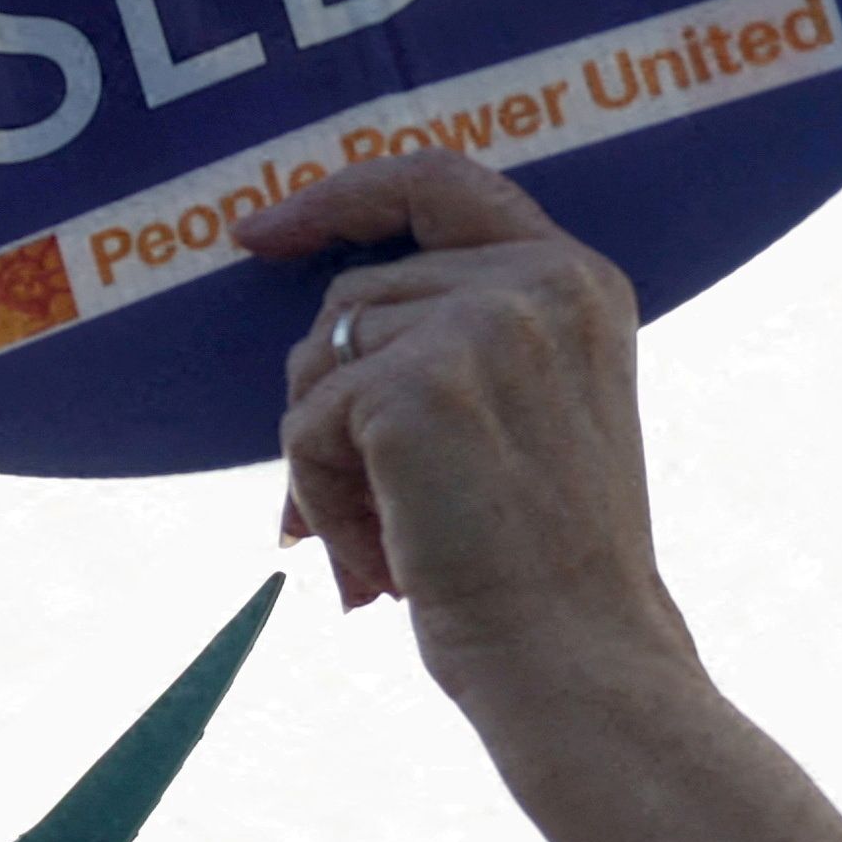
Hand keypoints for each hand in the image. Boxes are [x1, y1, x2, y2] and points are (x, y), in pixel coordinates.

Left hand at [243, 151, 691, 711]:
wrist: (579, 659)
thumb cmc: (546, 566)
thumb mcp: (538, 411)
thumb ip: (465, 339)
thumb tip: (321, 343)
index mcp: (577, 279)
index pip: (440, 181)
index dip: (343, 196)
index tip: (262, 233)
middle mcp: (536, 282)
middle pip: (355, 295)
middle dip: (337, 404)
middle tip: (382, 511)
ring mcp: (477, 325)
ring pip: (321, 361)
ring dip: (327, 460)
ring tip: (393, 539)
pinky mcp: (413, 385)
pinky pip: (306, 423)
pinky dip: (319, 499)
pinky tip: (380, 559)